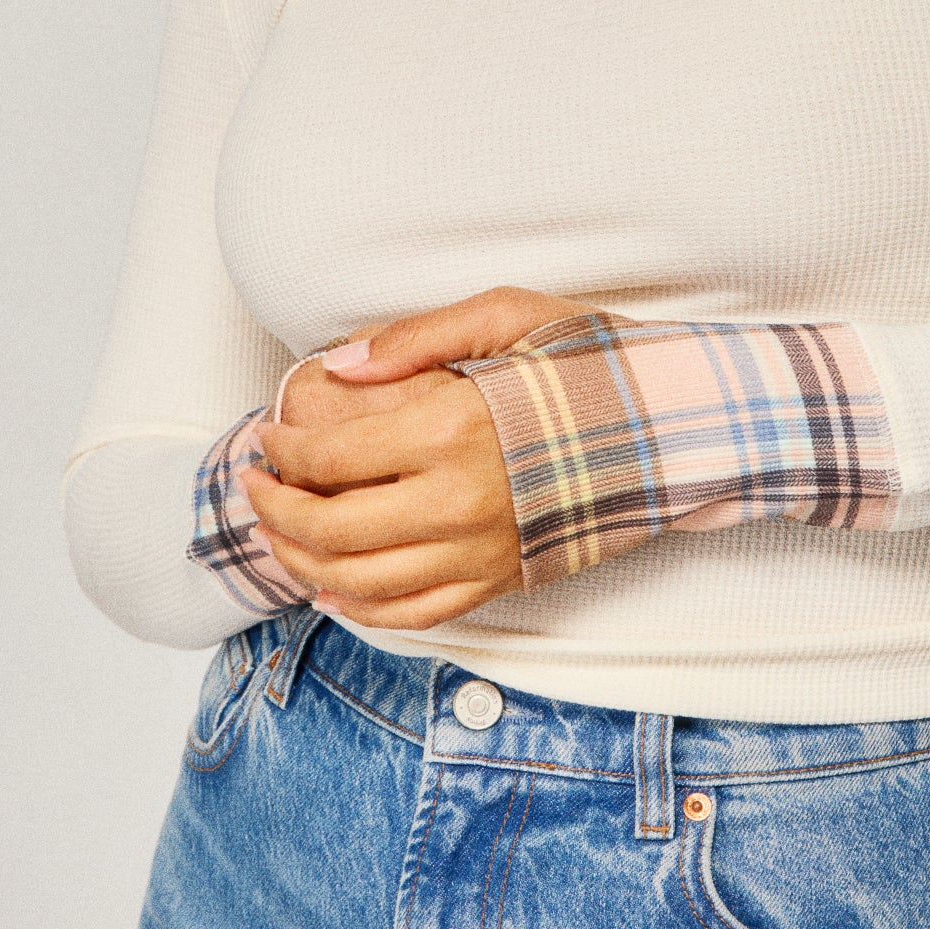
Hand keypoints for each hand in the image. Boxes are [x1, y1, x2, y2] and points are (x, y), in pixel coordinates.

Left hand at [242, 286, 597, 628]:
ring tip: (279, 532)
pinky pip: (412, 614)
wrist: (673, 428)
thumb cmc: (593, 362)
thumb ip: (417, 337)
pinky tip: (332, 587)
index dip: (280, 449)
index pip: (330, 455)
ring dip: (301, 562)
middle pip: (330, 529)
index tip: (266, 437)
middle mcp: (459, 502)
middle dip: (274, 510)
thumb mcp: (510, 314)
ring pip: (359, 581)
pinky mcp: (499, 580)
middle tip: (256, 486)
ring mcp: (479, 551)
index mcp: (453, 429)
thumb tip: (340, 364)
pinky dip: (359, 608)